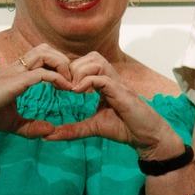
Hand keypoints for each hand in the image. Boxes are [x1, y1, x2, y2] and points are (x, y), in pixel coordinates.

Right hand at [0, 44, 76, 134]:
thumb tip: (51, 131)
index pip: (42, 58)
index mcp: (17, 73)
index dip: (58, 66)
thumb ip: (31, 126)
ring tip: (69, 84)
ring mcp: (16, 72)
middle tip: (72, 81)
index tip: (68, 84)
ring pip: (45, 53)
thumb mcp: (12, 123)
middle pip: (46, 49)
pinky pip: (42, 72)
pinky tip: (65, 89)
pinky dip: (58, 78)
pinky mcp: (16, 80)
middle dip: (63, 61)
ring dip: (62, 65)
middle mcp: (17, 68)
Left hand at [36, 52, 185, 157]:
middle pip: (90, 56)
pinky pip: (102, 78)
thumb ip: (72, 129)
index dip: (70, 70)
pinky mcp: (122, 92)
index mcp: (104, 83)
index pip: (86, 63)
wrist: (147, 138)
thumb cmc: (124, 129)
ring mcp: (117, 84)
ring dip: (80, 72)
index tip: (58, 86)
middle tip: (64, 87)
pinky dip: (87, 82)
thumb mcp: (92, 128)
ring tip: (72, 89)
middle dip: (73, 68)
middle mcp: (112, 79)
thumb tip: (48, 137)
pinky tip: (78, 93)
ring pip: (96, 61)